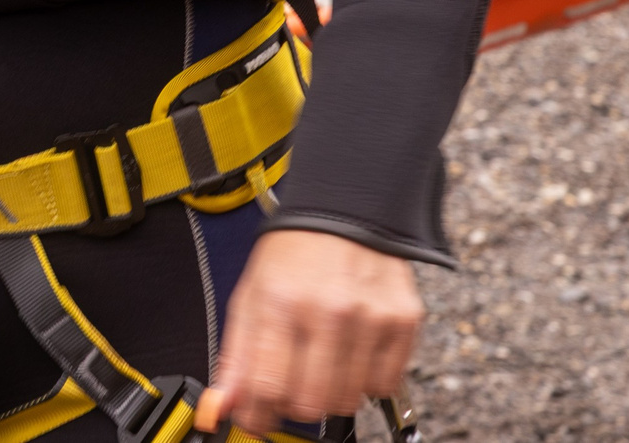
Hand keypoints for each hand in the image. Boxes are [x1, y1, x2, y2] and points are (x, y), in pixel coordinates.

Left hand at [194, 229, 422, 436]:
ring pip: (348, 399)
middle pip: (311, 402)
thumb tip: (225, 405)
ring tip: (321, 363)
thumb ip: (237, 356)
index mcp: (280, 302)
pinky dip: (364, 381)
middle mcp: (328, 311)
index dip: (256, 413)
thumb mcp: (251, 296)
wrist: (345, 211)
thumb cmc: (294, 254)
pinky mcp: (403, 322)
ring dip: (330, 394)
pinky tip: (351, 353)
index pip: (267, 385)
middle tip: (290, 388)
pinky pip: (383, 384)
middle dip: (293, 405)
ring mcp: (370, 318)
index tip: (254, 418)